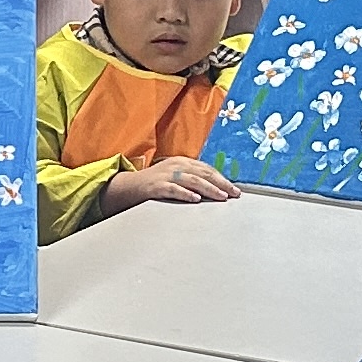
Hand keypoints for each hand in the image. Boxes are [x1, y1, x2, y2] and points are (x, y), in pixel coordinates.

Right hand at [105, 155, 237, 211]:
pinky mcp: (156, 187)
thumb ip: (191, 179)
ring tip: (221, 197)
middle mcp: (175, 166)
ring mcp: (166, 175)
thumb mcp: (174, 176)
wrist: (127, 187)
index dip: (221, 178)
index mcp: (181, 162)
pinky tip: (196, 199)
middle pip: (203, 173)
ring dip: (209, 189)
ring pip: (192, 180)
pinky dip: (186, 194)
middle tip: (234, 194)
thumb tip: (214, 189)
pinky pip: (173, 189)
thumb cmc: (154, 184)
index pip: (206, 169)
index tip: (234, 189)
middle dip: (221, 184)